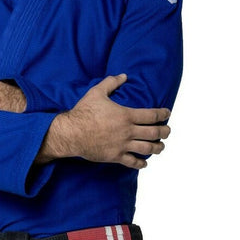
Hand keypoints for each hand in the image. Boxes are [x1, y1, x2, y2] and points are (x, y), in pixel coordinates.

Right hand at [37, 74, 170, 168]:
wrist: (72, 133)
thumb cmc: (83, 112)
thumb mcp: (96, 92)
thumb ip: (111, 83)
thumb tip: (123, 76)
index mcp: (126, 115)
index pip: (152, 115)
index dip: (163, 114)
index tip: (167, 113)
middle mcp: (128, 131)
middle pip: (154, 133)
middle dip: (164, 132)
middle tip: (167, 131)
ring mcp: (123, 145)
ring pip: (147, 149)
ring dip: (157, 148)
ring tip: (161, 147)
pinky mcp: (115, 156)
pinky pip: (132, 162)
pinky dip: (141, 163)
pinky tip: (144, 163)